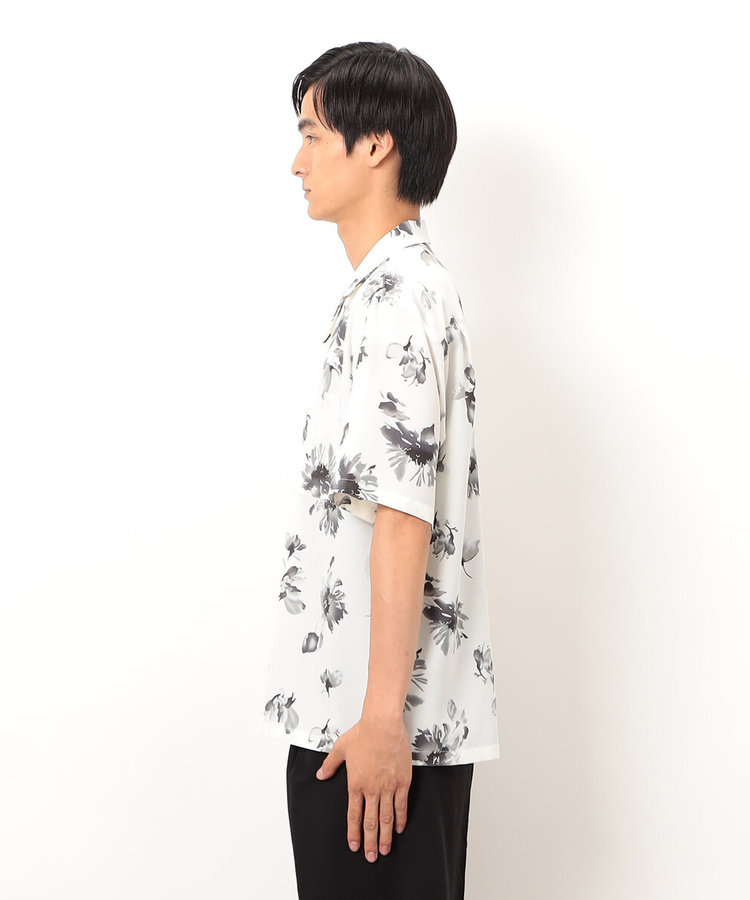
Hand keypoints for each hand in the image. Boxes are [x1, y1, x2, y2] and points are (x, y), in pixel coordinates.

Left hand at [315, 715, 412, 861]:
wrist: (383, 724)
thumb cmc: (362, 733)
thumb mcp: (340, 748)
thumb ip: (330, 764)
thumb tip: (320, 775)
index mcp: (355, 784)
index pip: (354, 815)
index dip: (354, 833)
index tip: (354, 845)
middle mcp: (371, 789)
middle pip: (370, 822)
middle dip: (370, 842)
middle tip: (371, 857)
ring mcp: (388, 786)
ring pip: (386, 818)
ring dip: (385, 836)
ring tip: (384, 850)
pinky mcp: (402, 781)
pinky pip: (401, 805)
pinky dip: (400, 819)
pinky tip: (399, 828)